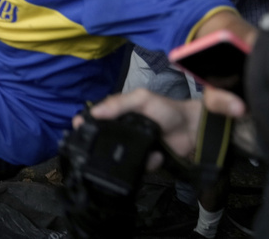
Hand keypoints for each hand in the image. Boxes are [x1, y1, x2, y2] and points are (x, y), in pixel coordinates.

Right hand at [76, 89, 203, 167]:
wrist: (192, 130)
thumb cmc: (165, 109)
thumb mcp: (141, 99)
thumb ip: (119, 103)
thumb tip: (93, 113)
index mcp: (117, 114)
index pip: (95, 119)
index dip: (84, 124)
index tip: (77, 129)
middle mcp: (121, 131)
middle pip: (102, 142)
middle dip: (102, 147)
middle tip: (104, 150)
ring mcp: (131, 148)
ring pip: (117, 158)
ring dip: (127, 157)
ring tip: (146, 152)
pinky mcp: (143, 163)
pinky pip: (135, 169)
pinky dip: (146, 165)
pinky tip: (156, 157)